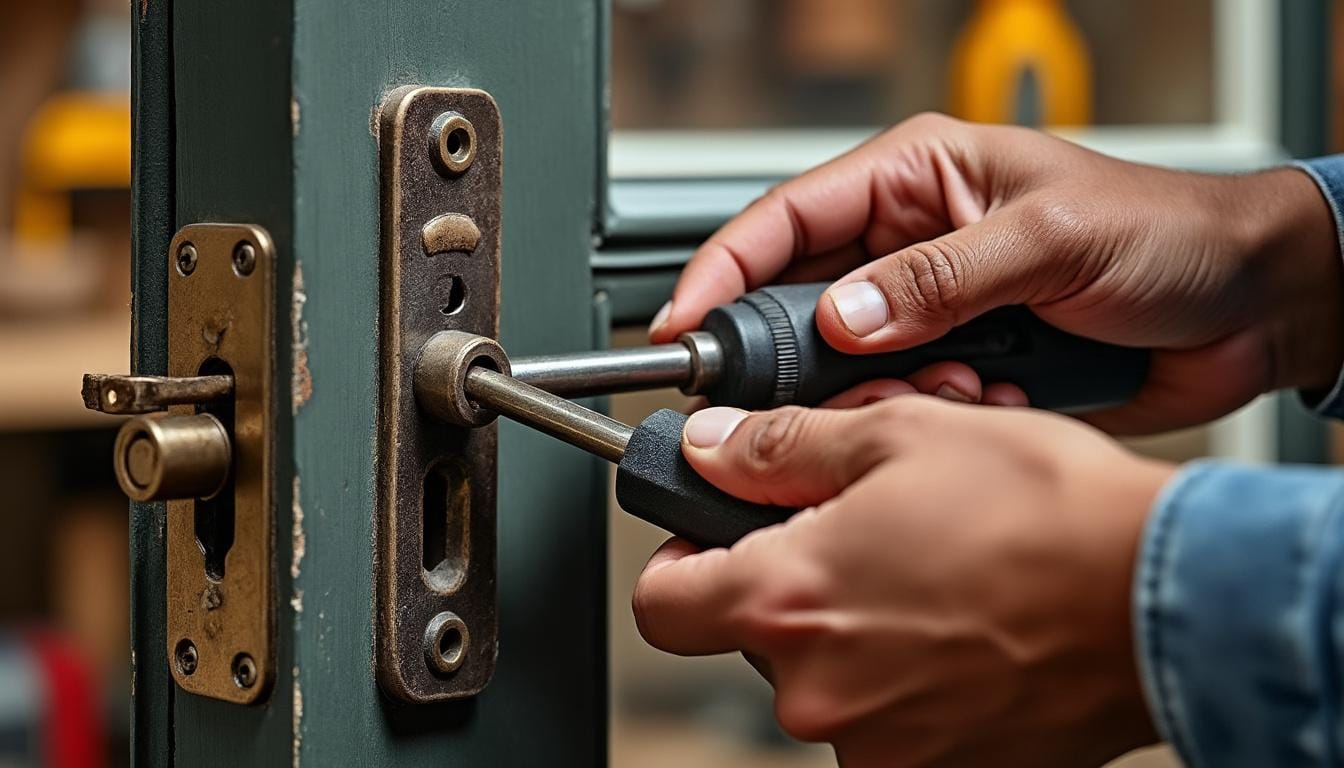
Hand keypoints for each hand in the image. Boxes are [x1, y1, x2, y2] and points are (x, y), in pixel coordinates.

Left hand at [632, 399, 1175, 766]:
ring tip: (928, 573)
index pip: (660, 605)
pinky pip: (889, 718)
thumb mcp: (898, 438)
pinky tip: (960, 624)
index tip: (705, 540)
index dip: (676, 562)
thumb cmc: (1048, 517)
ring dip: (854, 627)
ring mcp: (880, 746)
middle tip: (858, 531)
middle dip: (791, 583)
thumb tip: (711, 449)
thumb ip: (780, 448)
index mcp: (789, 603)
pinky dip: (906, 674)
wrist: (1168, 600)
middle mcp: (819, 694)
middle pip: (753, 636)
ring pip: (824, 678)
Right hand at [650, 114, 1342, 432]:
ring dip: (886, 390)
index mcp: (917, 178)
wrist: (1248, 307)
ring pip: (850, 366)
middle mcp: (910, 244)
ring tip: (960, 379)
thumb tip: (842, 318)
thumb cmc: (1165, 234)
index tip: (682, 325)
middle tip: (816, 389)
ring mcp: (932, 310)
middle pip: (799, 301)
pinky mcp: (962, 365)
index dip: (722, 270)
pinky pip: (905, 404)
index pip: (784, 218)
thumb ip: (937, 278)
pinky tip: (990, 396)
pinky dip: (933, 413)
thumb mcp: (1047, 236)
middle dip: (805, 353)